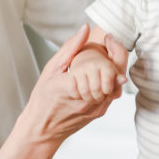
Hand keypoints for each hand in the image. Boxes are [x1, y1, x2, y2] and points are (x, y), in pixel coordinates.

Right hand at [20, 25, 123, 143]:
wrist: (42, 130)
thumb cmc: (42, 98)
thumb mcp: (51, 69)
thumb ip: (70, 49)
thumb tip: (85, 28)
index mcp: (70, 86)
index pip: (99, 64)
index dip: (110, 47)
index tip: (108, 38)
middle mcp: (85, 99)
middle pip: (113, 74)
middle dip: (115, 57)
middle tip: (111, 44)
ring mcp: (95, 108)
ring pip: (116, 84)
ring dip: (114, 70)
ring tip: (106, 60)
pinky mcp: (99, 113)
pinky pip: (113, 94)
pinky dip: (111, 82)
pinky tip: (102, 76)